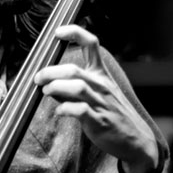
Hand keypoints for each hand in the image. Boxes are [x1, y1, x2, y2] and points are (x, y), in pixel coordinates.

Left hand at [35, 25, 158, 172]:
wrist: (135, 140)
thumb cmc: (112, 115)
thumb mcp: (98, 94)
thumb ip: (74, 88)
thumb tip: (49, 84)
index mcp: (102, 75)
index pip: (91, 44)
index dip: (74, 33)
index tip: (57, 32)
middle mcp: (102, 85)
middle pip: (73, 69)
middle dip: (50, 72)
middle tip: (38, 79)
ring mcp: (101, 103)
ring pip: (76, 86)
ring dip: (55, 87)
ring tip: (45, 92)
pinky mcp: (99, 121)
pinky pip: (79, 110)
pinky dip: (65, 109)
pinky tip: (59, 112)